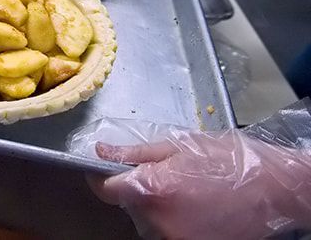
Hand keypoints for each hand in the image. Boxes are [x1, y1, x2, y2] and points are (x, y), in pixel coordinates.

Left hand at [88, 132, 310, 238]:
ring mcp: (174, 239)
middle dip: (139, 188)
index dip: (100, 177)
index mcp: (152, 189)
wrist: (276, 190)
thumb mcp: (178, 146)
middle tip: (167, 174)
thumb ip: (135, 153)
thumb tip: (101, 151)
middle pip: (129, 205)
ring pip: (147, 221)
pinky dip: (173, 220)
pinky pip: (166, 232)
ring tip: (188, 190)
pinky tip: (195, 206)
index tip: (102, 169)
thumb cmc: (231, 161)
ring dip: (157, 206)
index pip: (106, 189)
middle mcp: (158, 221)